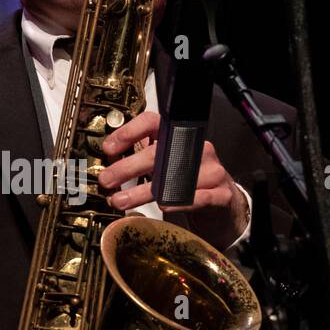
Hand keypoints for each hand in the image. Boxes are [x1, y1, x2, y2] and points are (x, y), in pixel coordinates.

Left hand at [98, 112, 248, 252]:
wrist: (222, 205)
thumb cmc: (189, 183)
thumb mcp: (165, 167)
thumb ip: (140, 161)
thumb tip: (108, 164)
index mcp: (180, 137)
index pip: (153, 123)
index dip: (129, 132)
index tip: (108, 148)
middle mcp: (197, 149)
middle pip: (158, 153)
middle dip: (127, 168)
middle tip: (106, 180)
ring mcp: (212, 171)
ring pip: (174, 179)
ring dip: (141, 192)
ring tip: (120, 200)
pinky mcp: (221, 194)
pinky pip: (199, 198)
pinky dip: (179, 202)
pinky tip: (163, 206)